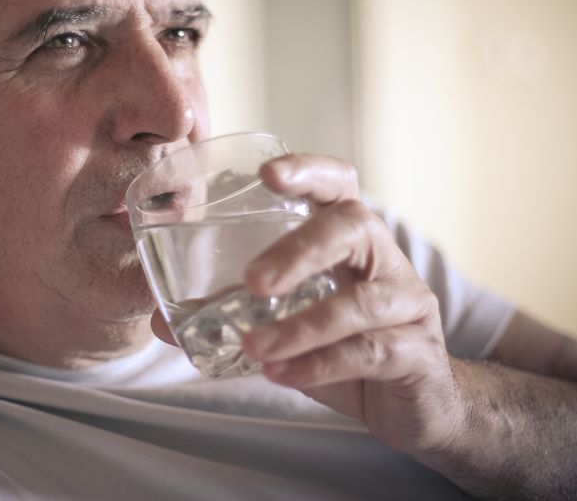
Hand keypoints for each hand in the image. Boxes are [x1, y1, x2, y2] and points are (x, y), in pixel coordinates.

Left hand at [244, 154, 461, 455]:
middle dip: (299, 249)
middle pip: (353, 226)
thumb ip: (232, 314)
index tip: (267, 173)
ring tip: (253, 346)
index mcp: (348, 237)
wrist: (414, 405)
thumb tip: (160, 319)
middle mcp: (383, 258)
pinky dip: (319, 365)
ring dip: (300, 326)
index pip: (337, 183)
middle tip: (253, 281)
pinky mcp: (416, 353)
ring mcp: (407, 303)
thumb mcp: (287, 323)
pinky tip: (280, 374)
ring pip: (360, 302)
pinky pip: (369, 352)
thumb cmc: (343, 347)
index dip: (307, 170)